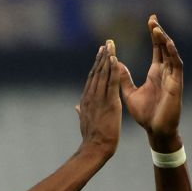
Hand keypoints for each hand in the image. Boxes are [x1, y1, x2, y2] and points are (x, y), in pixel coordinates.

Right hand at [76, 40, 121, 159]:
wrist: (95, 148)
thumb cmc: (91, 138)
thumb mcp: (84, 122)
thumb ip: (81, 112)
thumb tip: (76, 107)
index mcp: (86, 100)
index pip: (92, 79)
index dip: (96, 65)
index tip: (100, 53)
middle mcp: (91, 96)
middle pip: (96, 72)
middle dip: (102, 57)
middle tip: (106, 43)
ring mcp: (99, 99)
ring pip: (103, 74)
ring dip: (107, 58)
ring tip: (111, 45)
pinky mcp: (109, 102)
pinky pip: (111, 82)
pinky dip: (113, 70)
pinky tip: (115, 58)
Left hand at [119, 15, 183, 150]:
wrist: (155, 131)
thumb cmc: (145, 114)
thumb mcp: (130, 93)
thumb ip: (124, 78)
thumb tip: (115, 64)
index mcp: (155, 73)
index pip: (156, 49)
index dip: (154, 35)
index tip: (150, 21)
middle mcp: (165, 72)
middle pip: (164, 47)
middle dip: (159, 33)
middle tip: (153, 19)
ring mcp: (172, 77)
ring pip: (171, 54)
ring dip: (165, 41)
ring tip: (157, 29)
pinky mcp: (176, 84)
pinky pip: (177, 66)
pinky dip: (173, 55)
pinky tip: (168, 44)